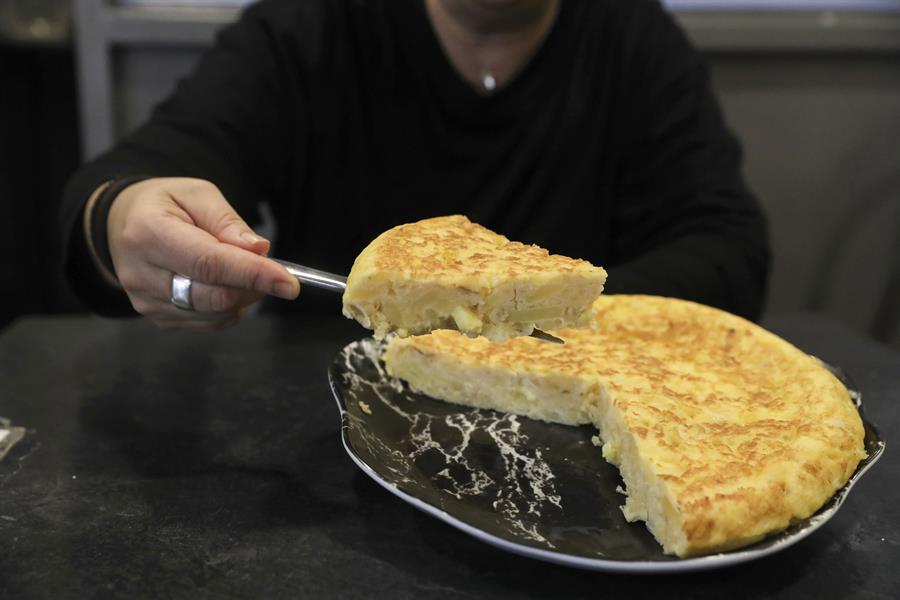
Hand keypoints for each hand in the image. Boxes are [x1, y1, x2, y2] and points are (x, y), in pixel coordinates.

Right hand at [106, 177, 298, 329]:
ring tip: (241, 269)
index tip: (289, 282)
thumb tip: (258, 250)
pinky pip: (210, 323)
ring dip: (244, 296)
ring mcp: (147, 302)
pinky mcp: (158, 319)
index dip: (253, 274)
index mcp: (148, 234)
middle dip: (254, 286)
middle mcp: (141, 274)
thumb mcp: (198, 194)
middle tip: (271, 269)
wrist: (124, 224)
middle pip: (214, 295)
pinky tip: (226, 284)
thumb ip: (228, 221)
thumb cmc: (165, 205)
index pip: (209, 263)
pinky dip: (230, 308)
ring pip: (216, 314)